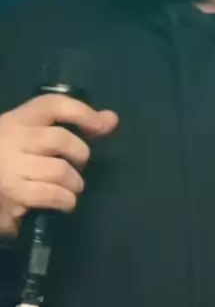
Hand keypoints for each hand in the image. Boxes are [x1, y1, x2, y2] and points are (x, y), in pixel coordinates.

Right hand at [0, 94, 117, 236]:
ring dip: (74, 183)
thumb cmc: (5, 159)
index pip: (53, 104)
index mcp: (17, 119)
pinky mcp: (12, 195)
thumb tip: (112, 119)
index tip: (104, 124)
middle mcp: (12, 139)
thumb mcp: (28, 135)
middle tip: (78, 164)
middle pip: (60, 139)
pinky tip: (64, 202)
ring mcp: (10, 168)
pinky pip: (51, 195)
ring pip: (60, 170)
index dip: (82, 112)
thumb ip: (67, 125)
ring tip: (72, 188)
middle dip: (80, 154)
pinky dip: (65, 200)